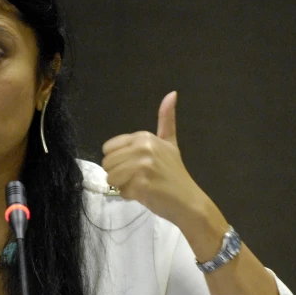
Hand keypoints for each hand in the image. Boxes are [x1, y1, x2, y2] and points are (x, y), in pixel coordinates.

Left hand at [101, 91, 206, 227]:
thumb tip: (172, 93)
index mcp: (144, 136)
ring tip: (142, 185)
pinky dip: (130, 196)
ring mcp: (142, 165)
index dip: (118, 161)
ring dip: (123, 186)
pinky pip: (121, 191)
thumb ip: (166, 120)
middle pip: (107, 164)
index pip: (108, 149)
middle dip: (119, 174)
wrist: (188, 201)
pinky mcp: (142, 183)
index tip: (137, 165)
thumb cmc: (174, 173)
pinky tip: (146, 194)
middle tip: (140, 177)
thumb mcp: (170, 142)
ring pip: (110, 178)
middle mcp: (142, 147)